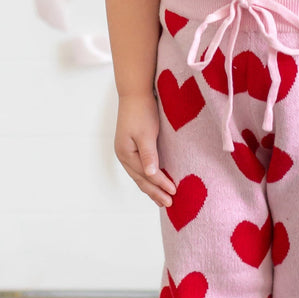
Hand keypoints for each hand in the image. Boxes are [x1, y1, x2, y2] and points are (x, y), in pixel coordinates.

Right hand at [114, 93, 177, 208]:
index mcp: (125, 153)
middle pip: (140, 179)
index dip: (160, 185)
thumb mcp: (146, 133)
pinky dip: (148, 178)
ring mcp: (126, 152)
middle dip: (155, 192)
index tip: (174, 193)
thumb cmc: (142, 110)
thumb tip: (150, 174)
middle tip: (169, 204)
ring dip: (151, 188)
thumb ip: (149, 154)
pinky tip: (155, 182)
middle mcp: (123, 155)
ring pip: (139, 176)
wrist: (135, 93)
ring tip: (162, 200)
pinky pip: (140, 168)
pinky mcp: (131, 147)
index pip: (146, 174)